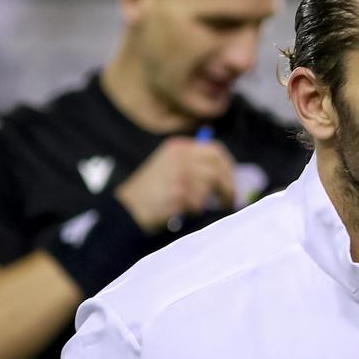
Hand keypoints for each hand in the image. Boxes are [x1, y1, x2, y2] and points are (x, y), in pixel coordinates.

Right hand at [116, 136, 238, 232]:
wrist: (127, 208)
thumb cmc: (152, 192)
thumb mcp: (169, 167)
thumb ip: (194, 165)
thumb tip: (227, 175)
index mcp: (179, 147)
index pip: (215, 151)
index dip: (228, 167)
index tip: (231, 181)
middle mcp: (181, 156)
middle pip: (218, 169)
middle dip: (228, 186)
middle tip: (229, 201)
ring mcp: (180, 174)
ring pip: (209, 187)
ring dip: (205, 201)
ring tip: (191, 207)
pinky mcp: (179, 192)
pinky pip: (199, 204)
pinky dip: (194, 211)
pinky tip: (180, 211)